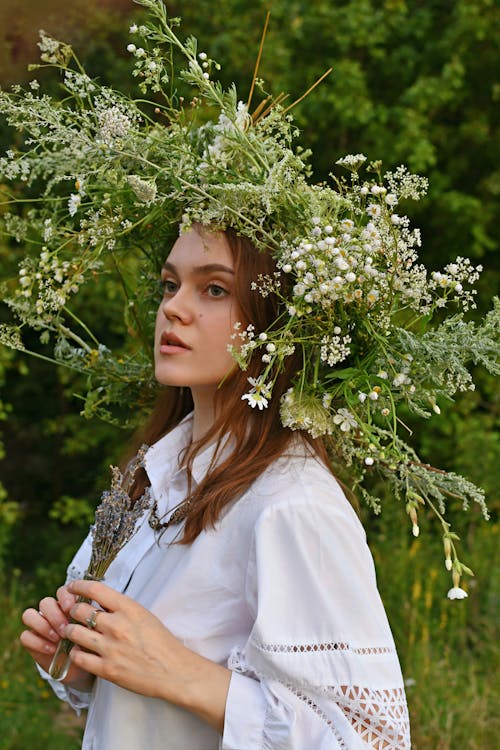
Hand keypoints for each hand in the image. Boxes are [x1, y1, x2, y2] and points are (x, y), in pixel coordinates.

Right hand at [20, 585, 92, 687]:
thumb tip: (93, 611)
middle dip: (55, 615)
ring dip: (43, 626)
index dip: (65, 597)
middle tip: (66, 629)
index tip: (72, 608)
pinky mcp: (32, 641)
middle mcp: (52, 612)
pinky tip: (52, 650)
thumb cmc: (90, 644)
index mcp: (68, 604)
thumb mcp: (93, 630)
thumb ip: (90, 619)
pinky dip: (38, 642)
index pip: (62, 591)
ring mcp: (40, 625)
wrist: (82, 666)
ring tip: (58, 638)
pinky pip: (25, 636)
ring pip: (29, 614)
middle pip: (45, 602)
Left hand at [65, 579, 230, 731]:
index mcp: (128, 608)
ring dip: (69, 631)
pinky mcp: (106, 669)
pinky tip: (79, 651)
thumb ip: (121, 608)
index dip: (78, 586)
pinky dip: (75, 653)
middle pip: (79, 610)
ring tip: (72, 631)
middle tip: (73, 613)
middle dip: (72, 610)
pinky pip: (78, 657)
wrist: (173, 670)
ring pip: (74, 632)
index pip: (94, 589)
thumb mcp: (143, 615)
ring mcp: (110, 648)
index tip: (72, 587)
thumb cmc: (161, 642)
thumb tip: (98, 601)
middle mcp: (117, 625)